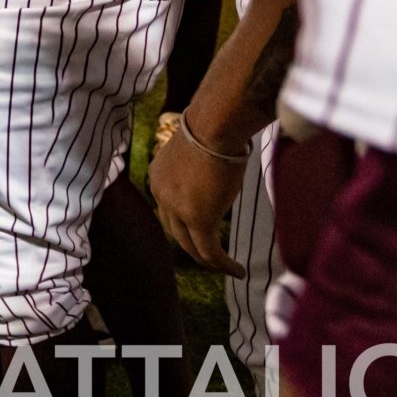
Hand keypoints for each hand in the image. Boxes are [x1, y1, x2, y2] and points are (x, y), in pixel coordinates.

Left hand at [147, 112, 249, 276]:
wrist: (213, 126)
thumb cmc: (213, 127)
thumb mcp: (197, 150)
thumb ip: (200, 167)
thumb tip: (218, 169)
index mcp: (158, 176)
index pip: (169, 208)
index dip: (185, 223)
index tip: (202, 231)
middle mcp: (161, 194)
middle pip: (175, 231)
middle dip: (193, 246)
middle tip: (212, 258)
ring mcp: (176, 208)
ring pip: (191, 245)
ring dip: (209, 260)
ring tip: (227, 268)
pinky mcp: (197, 218)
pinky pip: (208, 250)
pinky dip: (222, 264)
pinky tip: (238, 270)